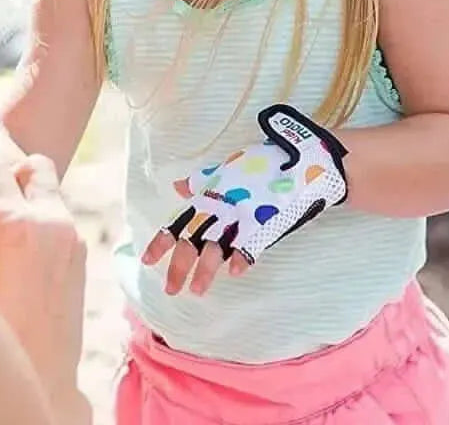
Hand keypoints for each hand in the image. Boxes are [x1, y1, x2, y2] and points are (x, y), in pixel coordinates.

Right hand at [0, 157, 86, 412]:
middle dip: (2, 176)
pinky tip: (8, 246)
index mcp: (20, 224)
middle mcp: (53, 222)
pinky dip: (34, 216)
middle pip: (33, 167)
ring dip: (19, 195)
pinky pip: (57, 216)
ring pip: (47, 190)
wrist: (39, 382)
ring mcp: (72, 238)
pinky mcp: (79, 256)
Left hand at [142, 105, 348, 294]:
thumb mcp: (227, 168)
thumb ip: (202, 181)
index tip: (147, 260)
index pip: (179, 221)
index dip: (162, 242)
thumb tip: (178, 187)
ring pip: (216, 248)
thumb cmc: (263, 161)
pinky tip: (235, 272)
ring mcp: (242, 215)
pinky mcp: (266, 222)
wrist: (301, 158)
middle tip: (170, 290)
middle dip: (179, 267)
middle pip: (193, 240)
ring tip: (196, 291)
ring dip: (205, 271)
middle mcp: (221, 206)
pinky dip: (242, 257)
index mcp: (210, 194)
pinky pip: (249, 245)